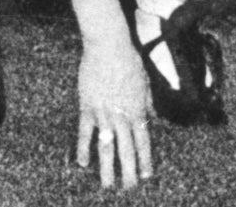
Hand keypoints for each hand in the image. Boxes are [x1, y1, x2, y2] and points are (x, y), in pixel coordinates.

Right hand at [73, 34, 154, 189]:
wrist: (108, 46)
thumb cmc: (129, 60)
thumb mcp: (145, 83)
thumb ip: (148, 103)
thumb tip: (152, 117)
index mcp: (138, 111)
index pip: (143, 143)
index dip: (144, 161)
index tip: (146, 176)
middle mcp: (122, 117)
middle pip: (126, 150)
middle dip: (128, 172)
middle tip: (128, 189)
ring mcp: (104, 114)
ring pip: (106, 147)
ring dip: (107, 168)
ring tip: (107, 185)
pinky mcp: (87, 107)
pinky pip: (85, 132)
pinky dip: (83, 148)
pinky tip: (83, 163)